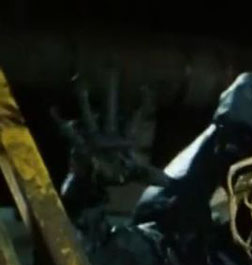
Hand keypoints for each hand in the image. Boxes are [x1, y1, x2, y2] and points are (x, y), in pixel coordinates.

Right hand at [52, 70, 170, 187]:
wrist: (96, 183)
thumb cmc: (116, 176)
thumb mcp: (136, 175)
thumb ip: (151, 175)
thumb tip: (169, 183)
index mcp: (124, 137)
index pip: (134, 117)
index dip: (140, 104)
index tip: (146, 86)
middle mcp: (108, 131)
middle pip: (111, 105)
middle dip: (111, 88)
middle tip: (112, 66)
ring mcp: (92, 135)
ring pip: (89, 112)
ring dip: (84, 98)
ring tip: (80, 80)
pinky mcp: (79, 143)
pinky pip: (68, 131)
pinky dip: (60, 121)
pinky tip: (54, 110)